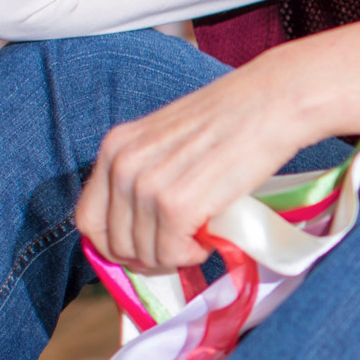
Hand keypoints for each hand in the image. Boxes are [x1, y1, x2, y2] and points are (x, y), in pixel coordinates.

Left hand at [77, 63, 302, 274]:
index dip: (112, 243)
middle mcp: (122, 166)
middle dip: (144, 256)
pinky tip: (207, 240)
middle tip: (176, 249)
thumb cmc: (230, 119)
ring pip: (142, 254)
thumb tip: (140, 227)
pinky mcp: (177, 206)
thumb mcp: (167, 139)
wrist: (272, 103)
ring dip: (171, 256)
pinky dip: (189, 256)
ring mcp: (147, 187)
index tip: (141, 247)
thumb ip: (145, 173)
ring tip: (198, 238)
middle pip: (113, 242)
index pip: (88, 218)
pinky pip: (170, 254)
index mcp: (115, 146)